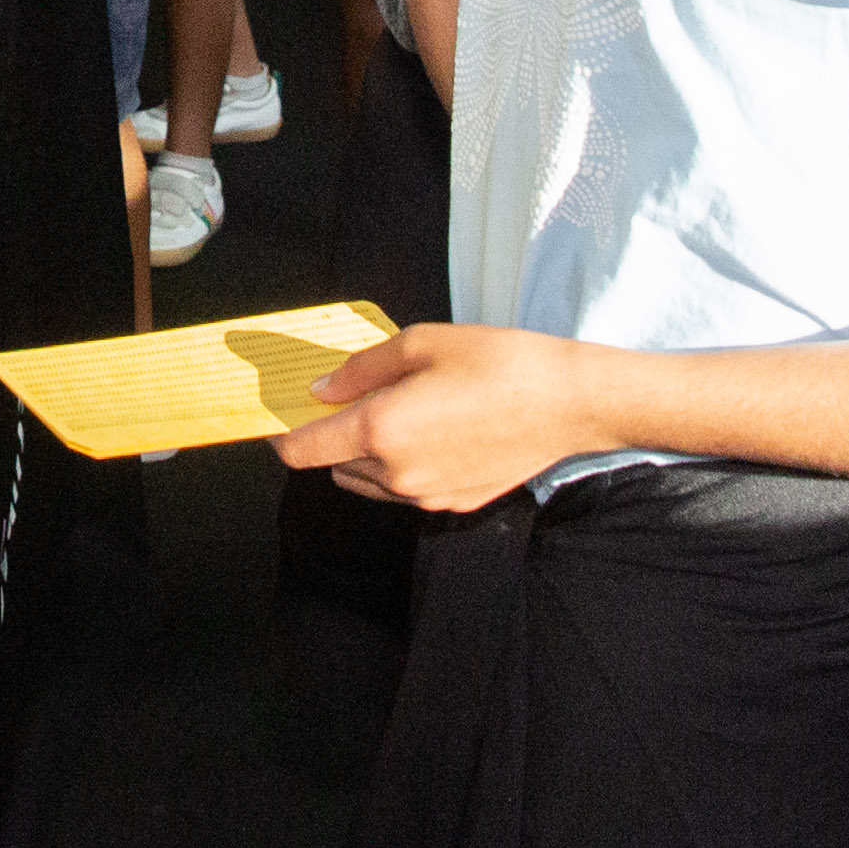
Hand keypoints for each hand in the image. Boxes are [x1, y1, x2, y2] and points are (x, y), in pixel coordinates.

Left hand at [273, 321, 598, 510]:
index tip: (278, 420)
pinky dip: (405, 467)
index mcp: (381, 431)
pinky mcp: (456, 504)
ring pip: (370, 481)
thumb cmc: (498, 362)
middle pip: (335, 465)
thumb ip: (361, 369)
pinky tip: (436, 432)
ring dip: (368, 455)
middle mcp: (398, 474)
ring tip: (402, 413)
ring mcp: (427, 496)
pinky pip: (408, 491)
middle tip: (356, 400)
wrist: (570, 403)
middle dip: (334, 436)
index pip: (304, 451)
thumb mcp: (420, 344)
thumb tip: (322, 389)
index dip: (282, 437)